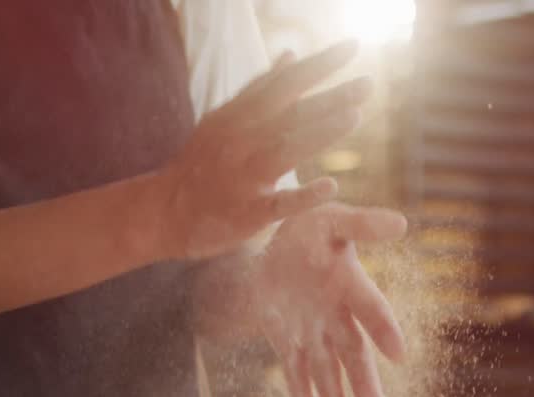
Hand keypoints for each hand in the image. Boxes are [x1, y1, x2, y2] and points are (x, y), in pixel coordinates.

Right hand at [159, 41, 371, 260]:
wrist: (164, 212)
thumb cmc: (202, 163)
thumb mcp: (225, 119)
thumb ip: (260, 89)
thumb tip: (291, 54)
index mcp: (239, 116)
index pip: (284, 83)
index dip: (318, 65)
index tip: (353, 46)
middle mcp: (241, 141)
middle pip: (290, 114)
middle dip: (330, 97)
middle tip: (369, 84)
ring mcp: (242, 176)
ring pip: (284, 150)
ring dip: (319, 133)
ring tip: (355, 117)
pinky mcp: (245, 212)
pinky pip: (277, 203)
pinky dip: (303, 196)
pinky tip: (331, 187)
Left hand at [252, 203, 407, 396]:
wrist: (275, 243)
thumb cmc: (312, 228)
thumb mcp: (332, 219)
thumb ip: (362, 223)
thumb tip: (401, 223)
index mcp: (352, 285)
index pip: (373, 311)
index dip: (386, 330)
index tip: (400, 355)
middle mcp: (337, 314)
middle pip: (353, 353)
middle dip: (363, 382)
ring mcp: (313, 330)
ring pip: (325, 370)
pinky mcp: (288, 339)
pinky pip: (295, 370)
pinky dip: (301, 393)